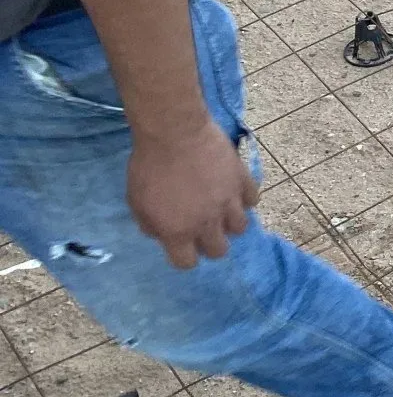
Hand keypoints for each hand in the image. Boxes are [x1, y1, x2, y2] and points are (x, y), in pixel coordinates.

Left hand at [126, 120, 259, 268]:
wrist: (174, 133)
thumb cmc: (148, 166)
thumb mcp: (135, 201)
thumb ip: (150, 224)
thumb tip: (162, 232)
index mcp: (178, 232)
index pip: (186, 263)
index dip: (184, 256)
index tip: (181, 244)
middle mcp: (207, 223)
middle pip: (219, 250)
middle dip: (210, 243)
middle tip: (203, 227)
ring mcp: (229, 202)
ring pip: (241, 228)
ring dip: (230, 222)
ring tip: (221, 210)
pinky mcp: (242, 181)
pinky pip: (252, 199)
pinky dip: (244, 198)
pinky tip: (232, 190)